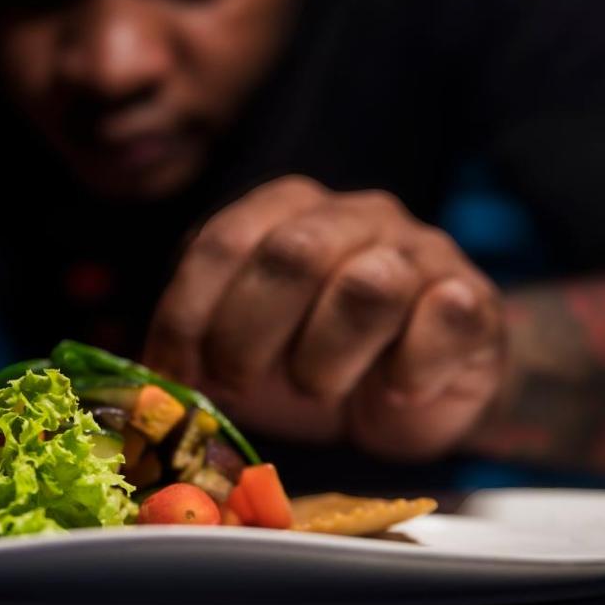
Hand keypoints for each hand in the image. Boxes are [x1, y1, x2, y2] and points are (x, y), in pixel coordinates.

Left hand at [144, 176, 505, 459]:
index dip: (189, 315)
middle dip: (249, 336)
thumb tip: (134, 385)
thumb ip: (193, 353)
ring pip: (366, 287)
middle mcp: (355, 216)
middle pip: (292, 254)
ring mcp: (420, 251)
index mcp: (286, 212)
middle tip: (243, 386)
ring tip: (321, 390)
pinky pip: (439, 320)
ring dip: (326, 360)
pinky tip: (393, 390)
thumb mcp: (244, 355)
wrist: (420, 391)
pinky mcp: (470, 299)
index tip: (178, 375)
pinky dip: (406, 371)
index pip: (221, 241)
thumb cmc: (316, 364)